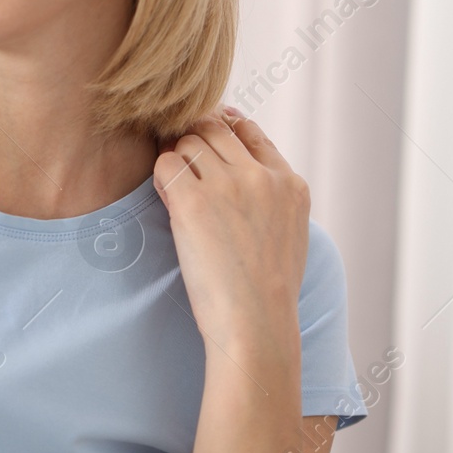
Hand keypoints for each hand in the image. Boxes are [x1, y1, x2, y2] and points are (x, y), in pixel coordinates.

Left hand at [152, 108, 309, 355]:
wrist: (256, 323)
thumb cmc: (267, 290)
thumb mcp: (289, 233)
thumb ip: (272, 197)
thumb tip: (239, 172)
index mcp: (290, 184)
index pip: (250, 132)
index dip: (223, 129)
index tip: (207, 139)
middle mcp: (261, 178)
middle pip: (214, 129)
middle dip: (194, 141)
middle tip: (182, 164)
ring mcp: (228, 186)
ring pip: (189, 142)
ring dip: (177, 160)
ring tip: (176, 189)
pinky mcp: (194, 201)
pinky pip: (166, 163)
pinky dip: (161, 175)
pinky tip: (167, 198)